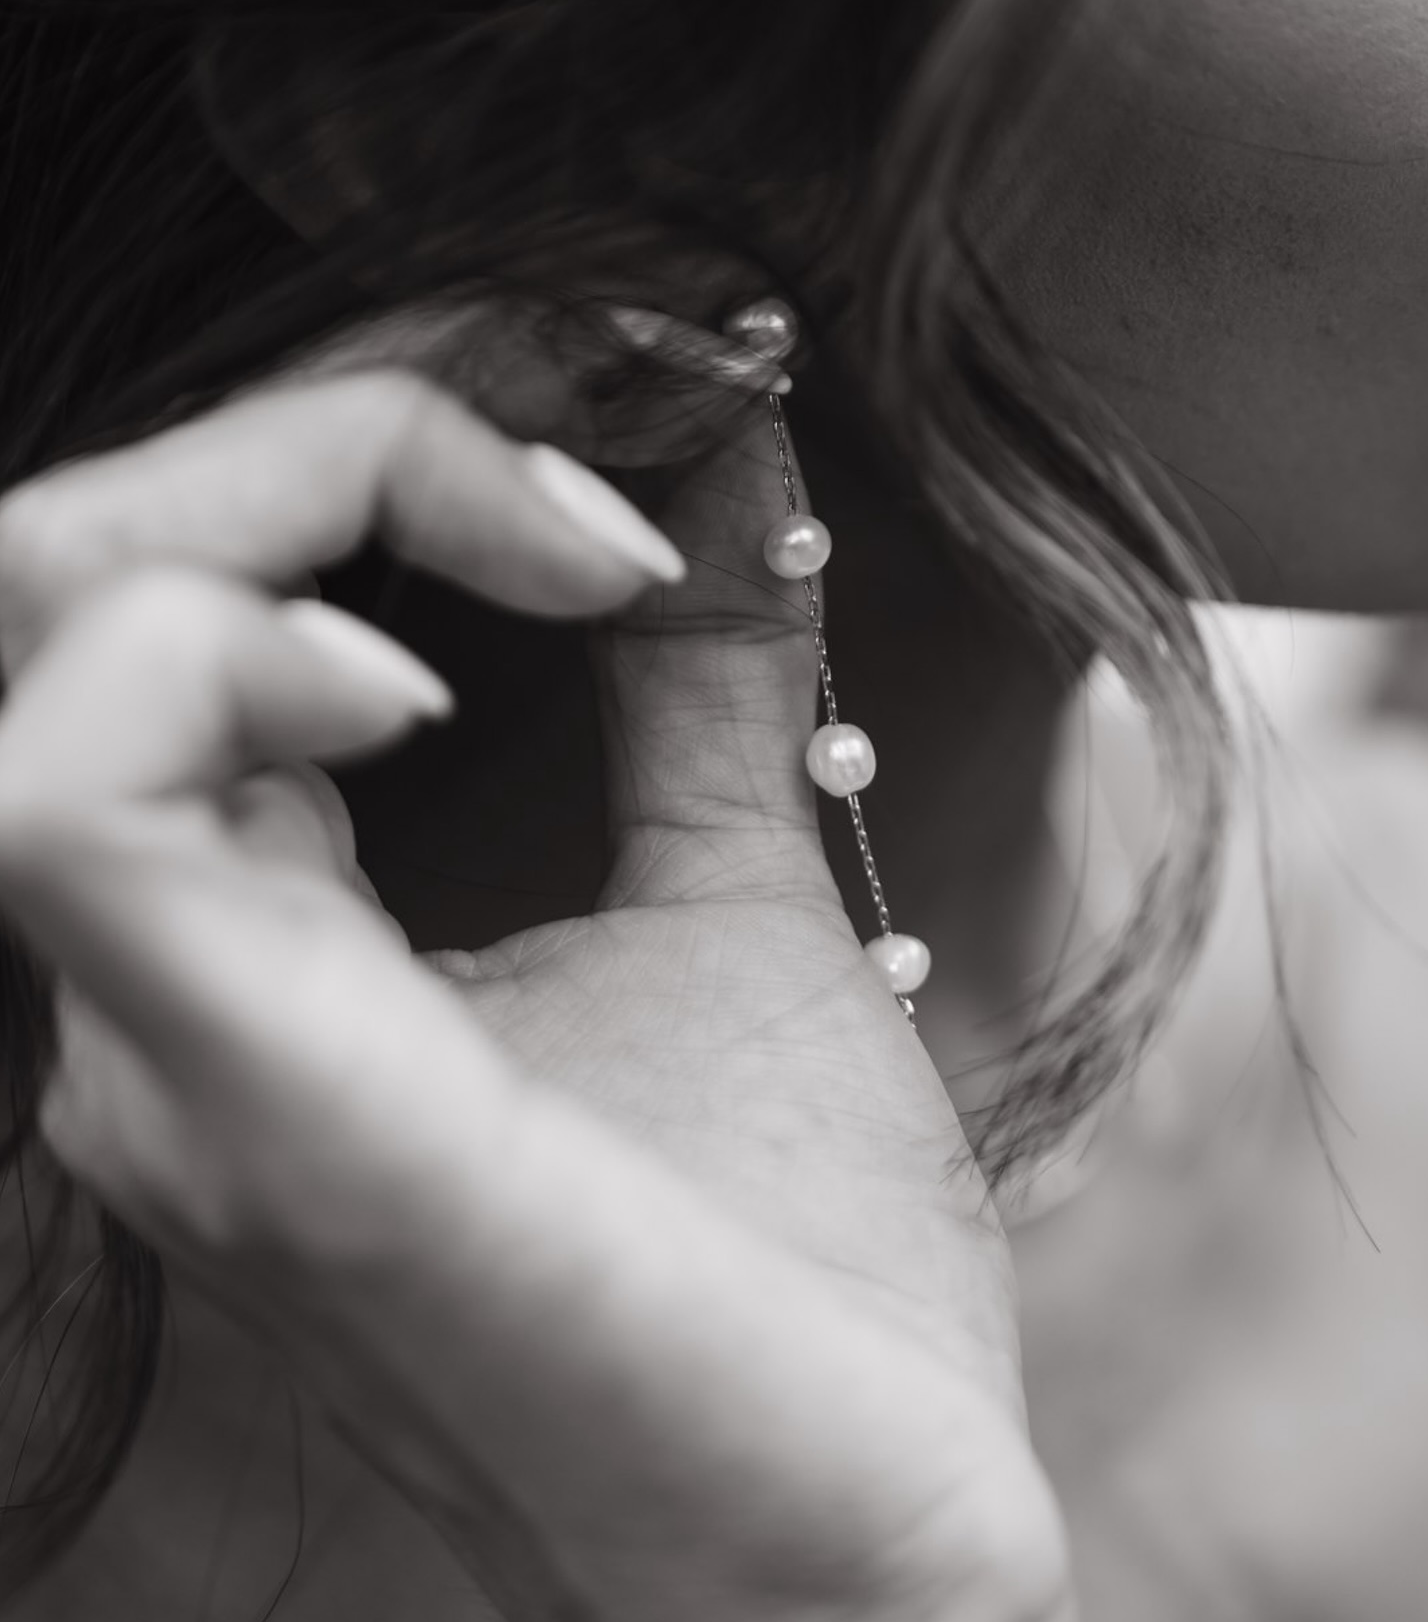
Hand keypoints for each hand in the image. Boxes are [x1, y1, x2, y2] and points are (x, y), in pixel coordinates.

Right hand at [0, 364, 1070, 1621]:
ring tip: (557, 527)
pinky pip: (83, 803)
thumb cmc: (785, 1261)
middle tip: (585, 415)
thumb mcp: (736, 903)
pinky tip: (426, 678)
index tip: (630, 463)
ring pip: (51, 627)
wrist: (853, 1542)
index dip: (381, 429)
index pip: (180, 578)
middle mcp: (169, 983)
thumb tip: (734, 468)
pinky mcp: (269, 1108)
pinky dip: (227, 658)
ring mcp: (184, 1044)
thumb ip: (696, 692)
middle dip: (336, 413)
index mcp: (269, 934)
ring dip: (291, 480)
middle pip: (79, 556)